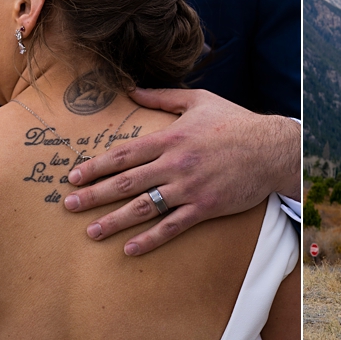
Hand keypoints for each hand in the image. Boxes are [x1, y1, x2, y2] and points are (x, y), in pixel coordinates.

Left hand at [63, 88, 300, 254]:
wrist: (271, 148)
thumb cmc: (235, 122)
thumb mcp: (199, 100)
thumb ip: (162, 96)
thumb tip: (132, 90)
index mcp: (171, 137)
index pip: (125, 154)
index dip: (96, 166)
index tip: (74, 176)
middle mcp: (175, 163)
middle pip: (126, 182)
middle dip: (94, 194)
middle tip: (68, 205)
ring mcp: (190, 187)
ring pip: (144, 207)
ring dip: (114, 221)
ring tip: (91, 232)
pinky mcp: (205, 207)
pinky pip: (172, 226)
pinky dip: (150, 239)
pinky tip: (130, 249)